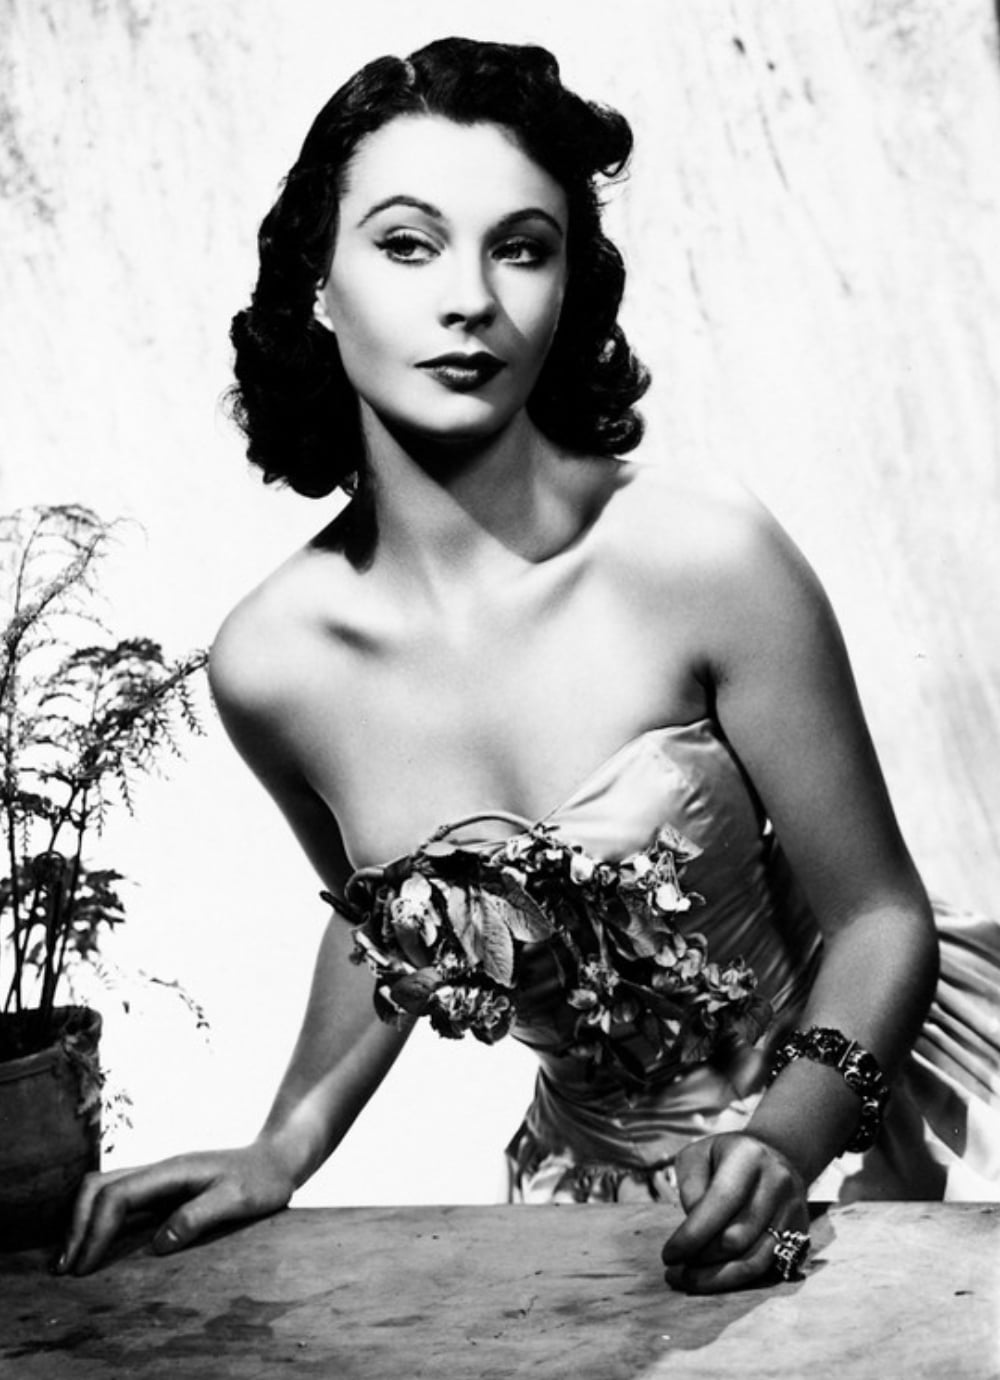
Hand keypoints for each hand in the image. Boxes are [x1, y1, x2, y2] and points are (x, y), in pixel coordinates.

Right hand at [55, 1141, 295, 1275]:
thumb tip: (160, 1243)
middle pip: (98, 1186)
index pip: (118, 1196)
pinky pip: (118, 1197)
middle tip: (65, 1267)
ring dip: (82, 1220)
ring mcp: (159, 1176)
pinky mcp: (162, 1187)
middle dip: (76, 1224)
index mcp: (172, 1171)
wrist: (277, 1158)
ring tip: (71, 1259)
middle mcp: (159, 1169)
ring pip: (103, 1188)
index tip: (83, 1267)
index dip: (95, 1231)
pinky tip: (95, 1242)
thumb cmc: (262, 1179)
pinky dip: (97, 1218)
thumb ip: (200, 1216)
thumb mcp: (239, 1199)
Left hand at [660, 1132, 808, 1292]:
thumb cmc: (725, 1157)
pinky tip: (714, 1278)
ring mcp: (793, 1209)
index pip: (721, 1202)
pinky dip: (737, 1278)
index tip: (668, 1255)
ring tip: (689, 1280)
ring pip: (755, 1260)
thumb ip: (691, 1187)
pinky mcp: (801, 1232)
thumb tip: (694, 1230)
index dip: (692, 1234)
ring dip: (718, 1278)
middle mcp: (777, 1182)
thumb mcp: (698, 1155)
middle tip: (674, 1269)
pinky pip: (768, 1267)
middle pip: (737, 1237)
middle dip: (702, 1258)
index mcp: (749, 1156)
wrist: (774, 1154)